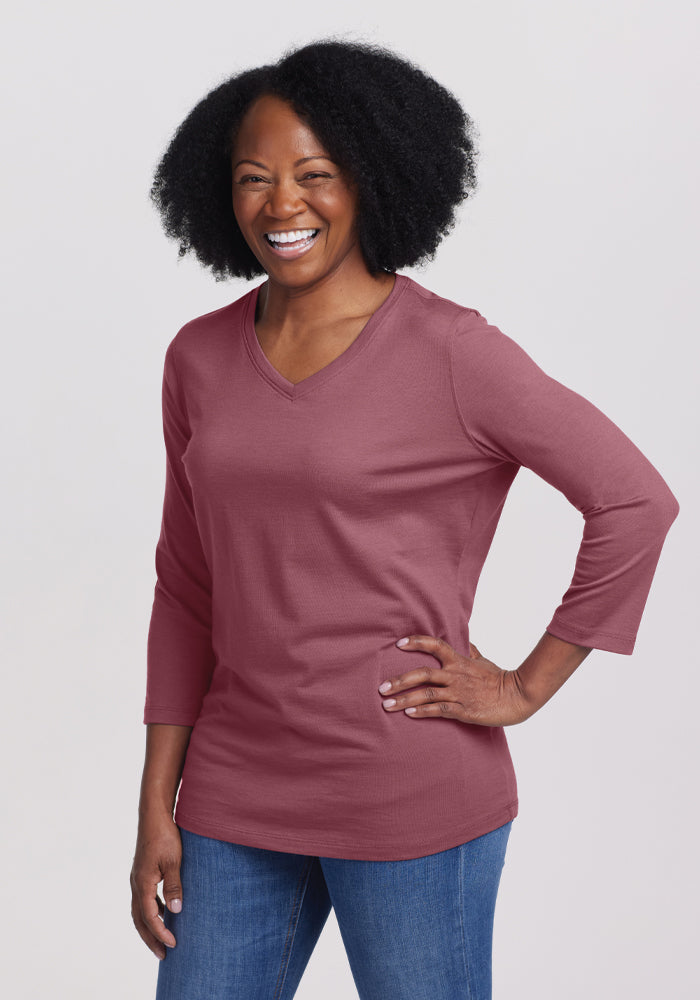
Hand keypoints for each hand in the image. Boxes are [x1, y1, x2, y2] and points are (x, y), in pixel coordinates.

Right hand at [130, 812, 183, 959]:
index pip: (149, 917)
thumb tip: (176, 911)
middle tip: (163, 955)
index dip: (161, 933)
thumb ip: (174, 886)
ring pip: (139, 910)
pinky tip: (164, 912)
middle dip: (151, 938)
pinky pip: (143, 899)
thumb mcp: (174, 861)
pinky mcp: (142, 872)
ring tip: (162, 939)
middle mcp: (136, 883)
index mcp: (142, 883)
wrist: (154, 815)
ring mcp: (137, 878)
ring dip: (149, 926)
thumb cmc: (165, 835)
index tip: (173, 944)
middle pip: (140, 919)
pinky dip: (151, 911)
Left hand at [377, 634, 532, 726]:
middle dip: (400, 681)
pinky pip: (439, 710)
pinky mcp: (464, 710)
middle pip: (422, 674)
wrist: (518, 695)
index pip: (435, 645)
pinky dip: (423, 712)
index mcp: (459, 660)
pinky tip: (409, 714)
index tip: (399, 644)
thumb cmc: (498, 677)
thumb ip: (468, 650)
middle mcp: (456, 675)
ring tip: (387, 705)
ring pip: (426, 694)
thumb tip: (462, 640)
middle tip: (381, 688)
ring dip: (404, 700)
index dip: (416, 643)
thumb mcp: (482, 659)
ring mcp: (459, 692)